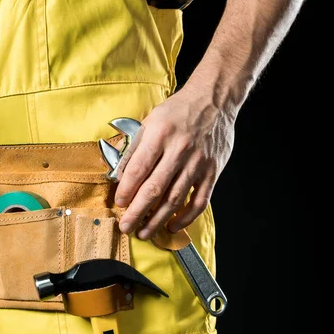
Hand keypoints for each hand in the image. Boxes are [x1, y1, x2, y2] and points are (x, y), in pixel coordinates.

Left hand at [114, 84, 235, 239]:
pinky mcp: (212, 172)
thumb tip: (120, 174)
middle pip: (154, 189)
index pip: (138, 169)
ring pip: (174, 199)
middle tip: (126, 226)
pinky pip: (199, 201)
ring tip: (144, 232)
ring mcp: (198, 163)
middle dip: (137, 212)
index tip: (119, 204)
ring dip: (157, 220)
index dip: (126, 190)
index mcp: (159, 134)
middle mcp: (179, 149)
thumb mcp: (150, 120)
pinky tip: (172, 226)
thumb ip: (135, 147)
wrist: (214, 100)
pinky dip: (185, 218)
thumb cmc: (178, 111)